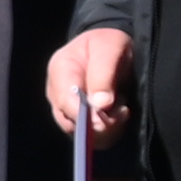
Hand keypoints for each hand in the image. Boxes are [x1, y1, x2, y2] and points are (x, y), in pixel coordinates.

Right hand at [48, 28, 132, 142]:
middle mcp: (58, 93)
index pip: (65, 102)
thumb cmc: (108, 42)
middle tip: (123, 110)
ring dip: (107, 128)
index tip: (108, 117)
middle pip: (70, 122)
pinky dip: (110, 132)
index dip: (85, 114)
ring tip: (122, 109)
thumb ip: (103, 74)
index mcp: (60, 71)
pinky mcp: (81, 120)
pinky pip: (92, 138)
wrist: (111, 45)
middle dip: (99, 123)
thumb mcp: (109, 48)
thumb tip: (100, 106)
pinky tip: (119, 116)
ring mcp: (67, 109)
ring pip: (82, 135)